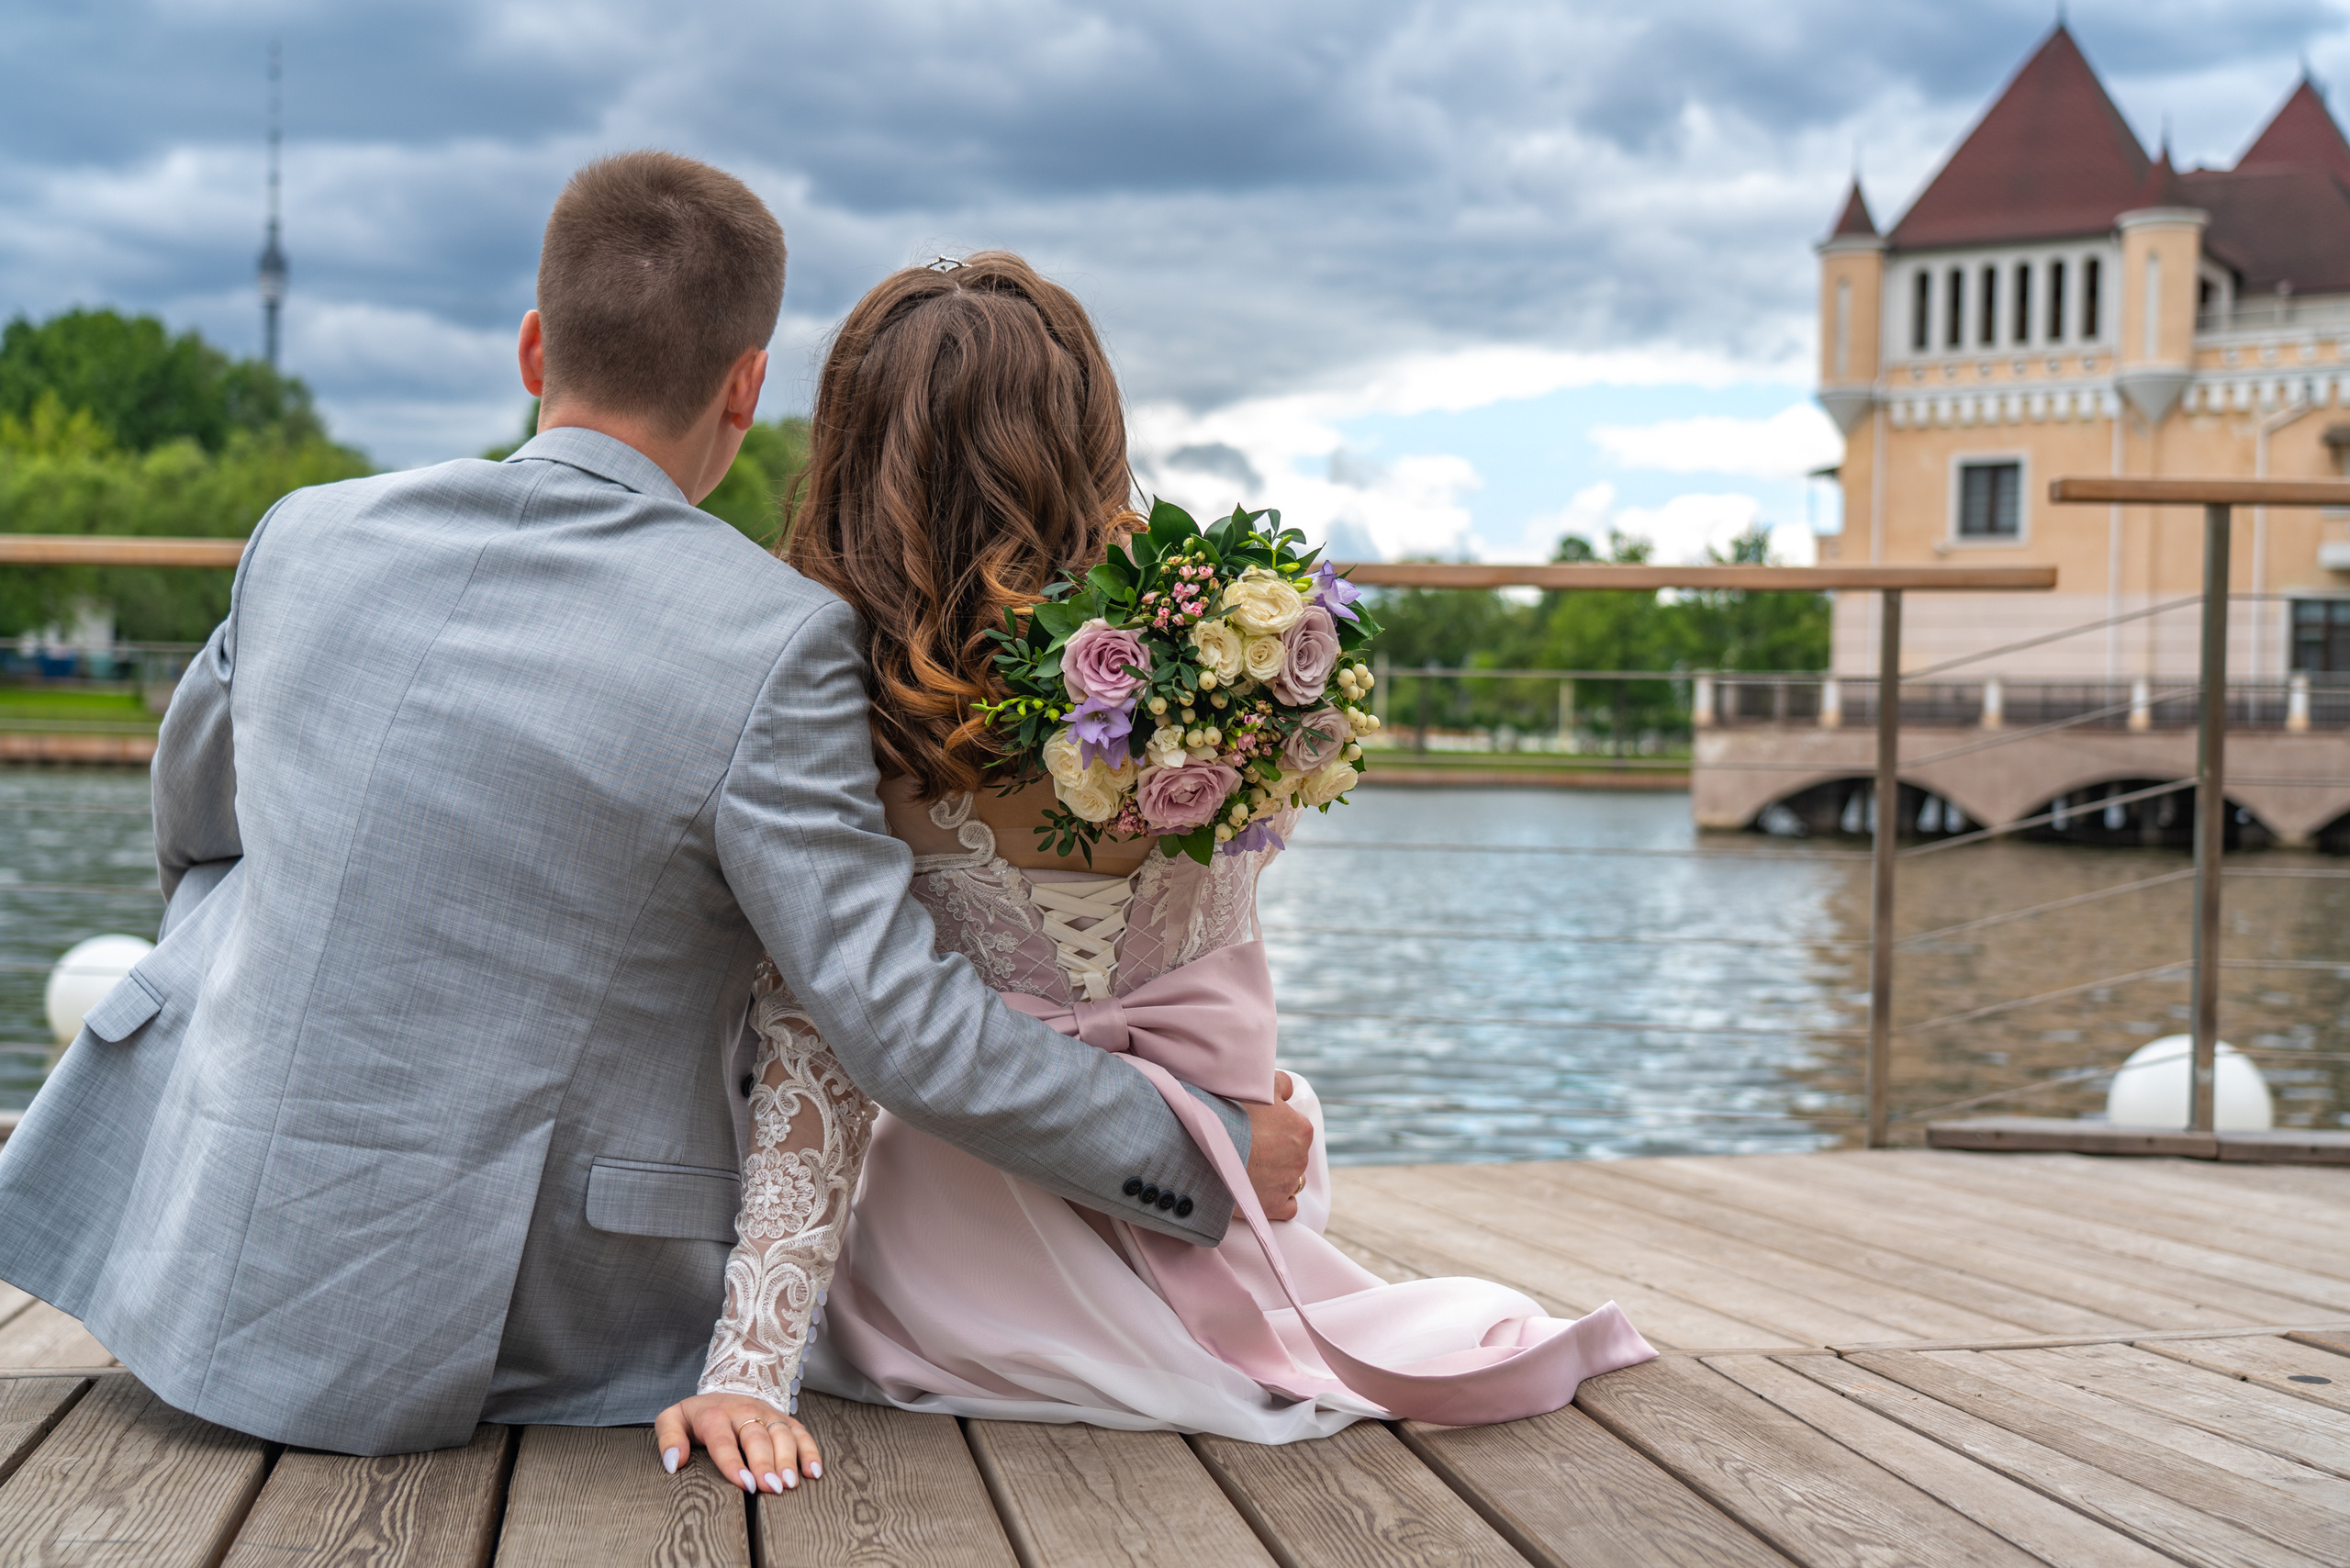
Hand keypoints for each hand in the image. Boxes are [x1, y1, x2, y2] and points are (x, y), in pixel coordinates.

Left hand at [654, 1392, 821, 1494]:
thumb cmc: (698, 1415)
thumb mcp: (672, 1419)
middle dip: (766, 1463)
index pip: (724, 1441)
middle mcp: (745, 1412)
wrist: (724, 1389)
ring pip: (782, 1434)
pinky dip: (810, 1451)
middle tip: (771, 1488)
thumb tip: (674, 1462)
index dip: (734, 1463)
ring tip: (791, 1483)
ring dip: (789, 1458)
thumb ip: (668, 1438)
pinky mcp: (784, 1418)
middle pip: (758, 1438)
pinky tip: (813, 1472)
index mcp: (715, 1415)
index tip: (744, 1484)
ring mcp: (767, 1414)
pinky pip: (801, 1432)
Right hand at [1243, 1070, 1312, 1221]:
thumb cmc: (1233, 1111)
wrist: (1207, 1145)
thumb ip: (1282, 1084)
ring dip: (1277, 1175)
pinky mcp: (1274, 1207)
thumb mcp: (1261, 1084)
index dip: (1277, 1127)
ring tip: (1252, 1168)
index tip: (1258, 1127)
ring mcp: (1287, 1185)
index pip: (1297, 1128)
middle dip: (1276, 1151)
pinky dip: (1277, 1201)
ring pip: (1291, 1180)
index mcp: (1301, 1130)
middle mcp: (1300, 1159)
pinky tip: (1261, 1191)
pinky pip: (1287, 1207)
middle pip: (1293, 1154)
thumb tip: (1288, 1091)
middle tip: (1250, 1145)